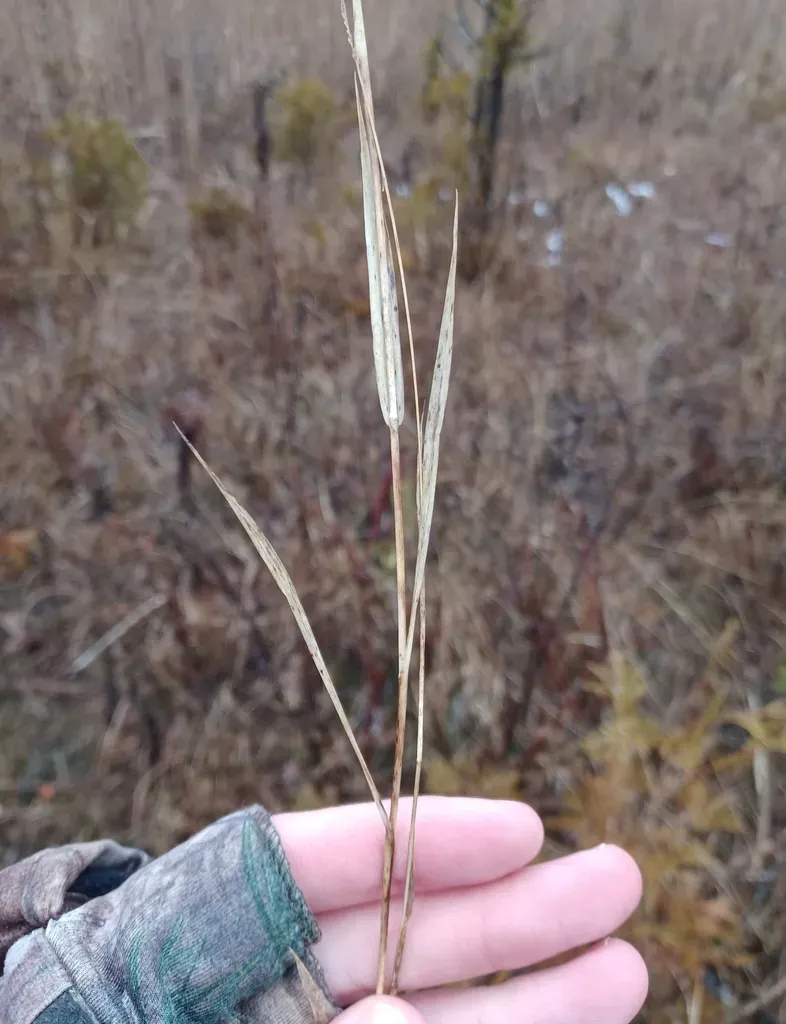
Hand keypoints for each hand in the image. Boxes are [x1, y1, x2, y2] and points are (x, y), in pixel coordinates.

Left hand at [274, 796, 647, 1022]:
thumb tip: (394, 1015)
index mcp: (194, 943)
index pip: (312, 862)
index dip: (418, 838)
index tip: (522, 830)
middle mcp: (260, 986)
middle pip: (393, 934)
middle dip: (509, 910)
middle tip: (615, 877)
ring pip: (428, 1008)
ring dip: (531, 994)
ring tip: (628, 969)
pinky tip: (576, 1021)